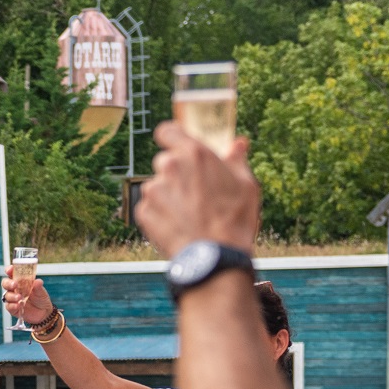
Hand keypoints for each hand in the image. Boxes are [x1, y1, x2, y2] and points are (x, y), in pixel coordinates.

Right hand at [0, 266, 52, 324]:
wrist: (44, 313)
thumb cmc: (41, 299)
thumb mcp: (41, 291)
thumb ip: (38, 286)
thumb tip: (37, 281)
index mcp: (20, 281)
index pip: (12, 273)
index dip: (9, 270)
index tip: (10, 269)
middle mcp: (15, 289)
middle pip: (5, 283)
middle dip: (8, 283)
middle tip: (14, 285)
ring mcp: (13, 299)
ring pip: (6, 295)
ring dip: (12, 296)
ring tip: (20, 297)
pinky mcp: (13, 308)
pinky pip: (8, 306)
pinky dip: (12, 305)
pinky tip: (18, 305)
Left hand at [135, 123, 260, 256]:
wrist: (213, 257)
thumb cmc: (234, 220)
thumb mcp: (245, 185)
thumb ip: (236, 160)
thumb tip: (238, 144)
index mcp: (194, 153)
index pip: (168, 131)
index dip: (171, 137)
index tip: (177, 145)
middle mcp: (169, 167)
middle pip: (165, 160)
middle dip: (176, 172)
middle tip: (193, 190)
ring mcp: (153, 189)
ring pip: (157, 186)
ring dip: (168, 194)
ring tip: (189, 214)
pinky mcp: (143, 212)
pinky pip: (150, 207)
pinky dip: (160, 214)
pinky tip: (178, 226)